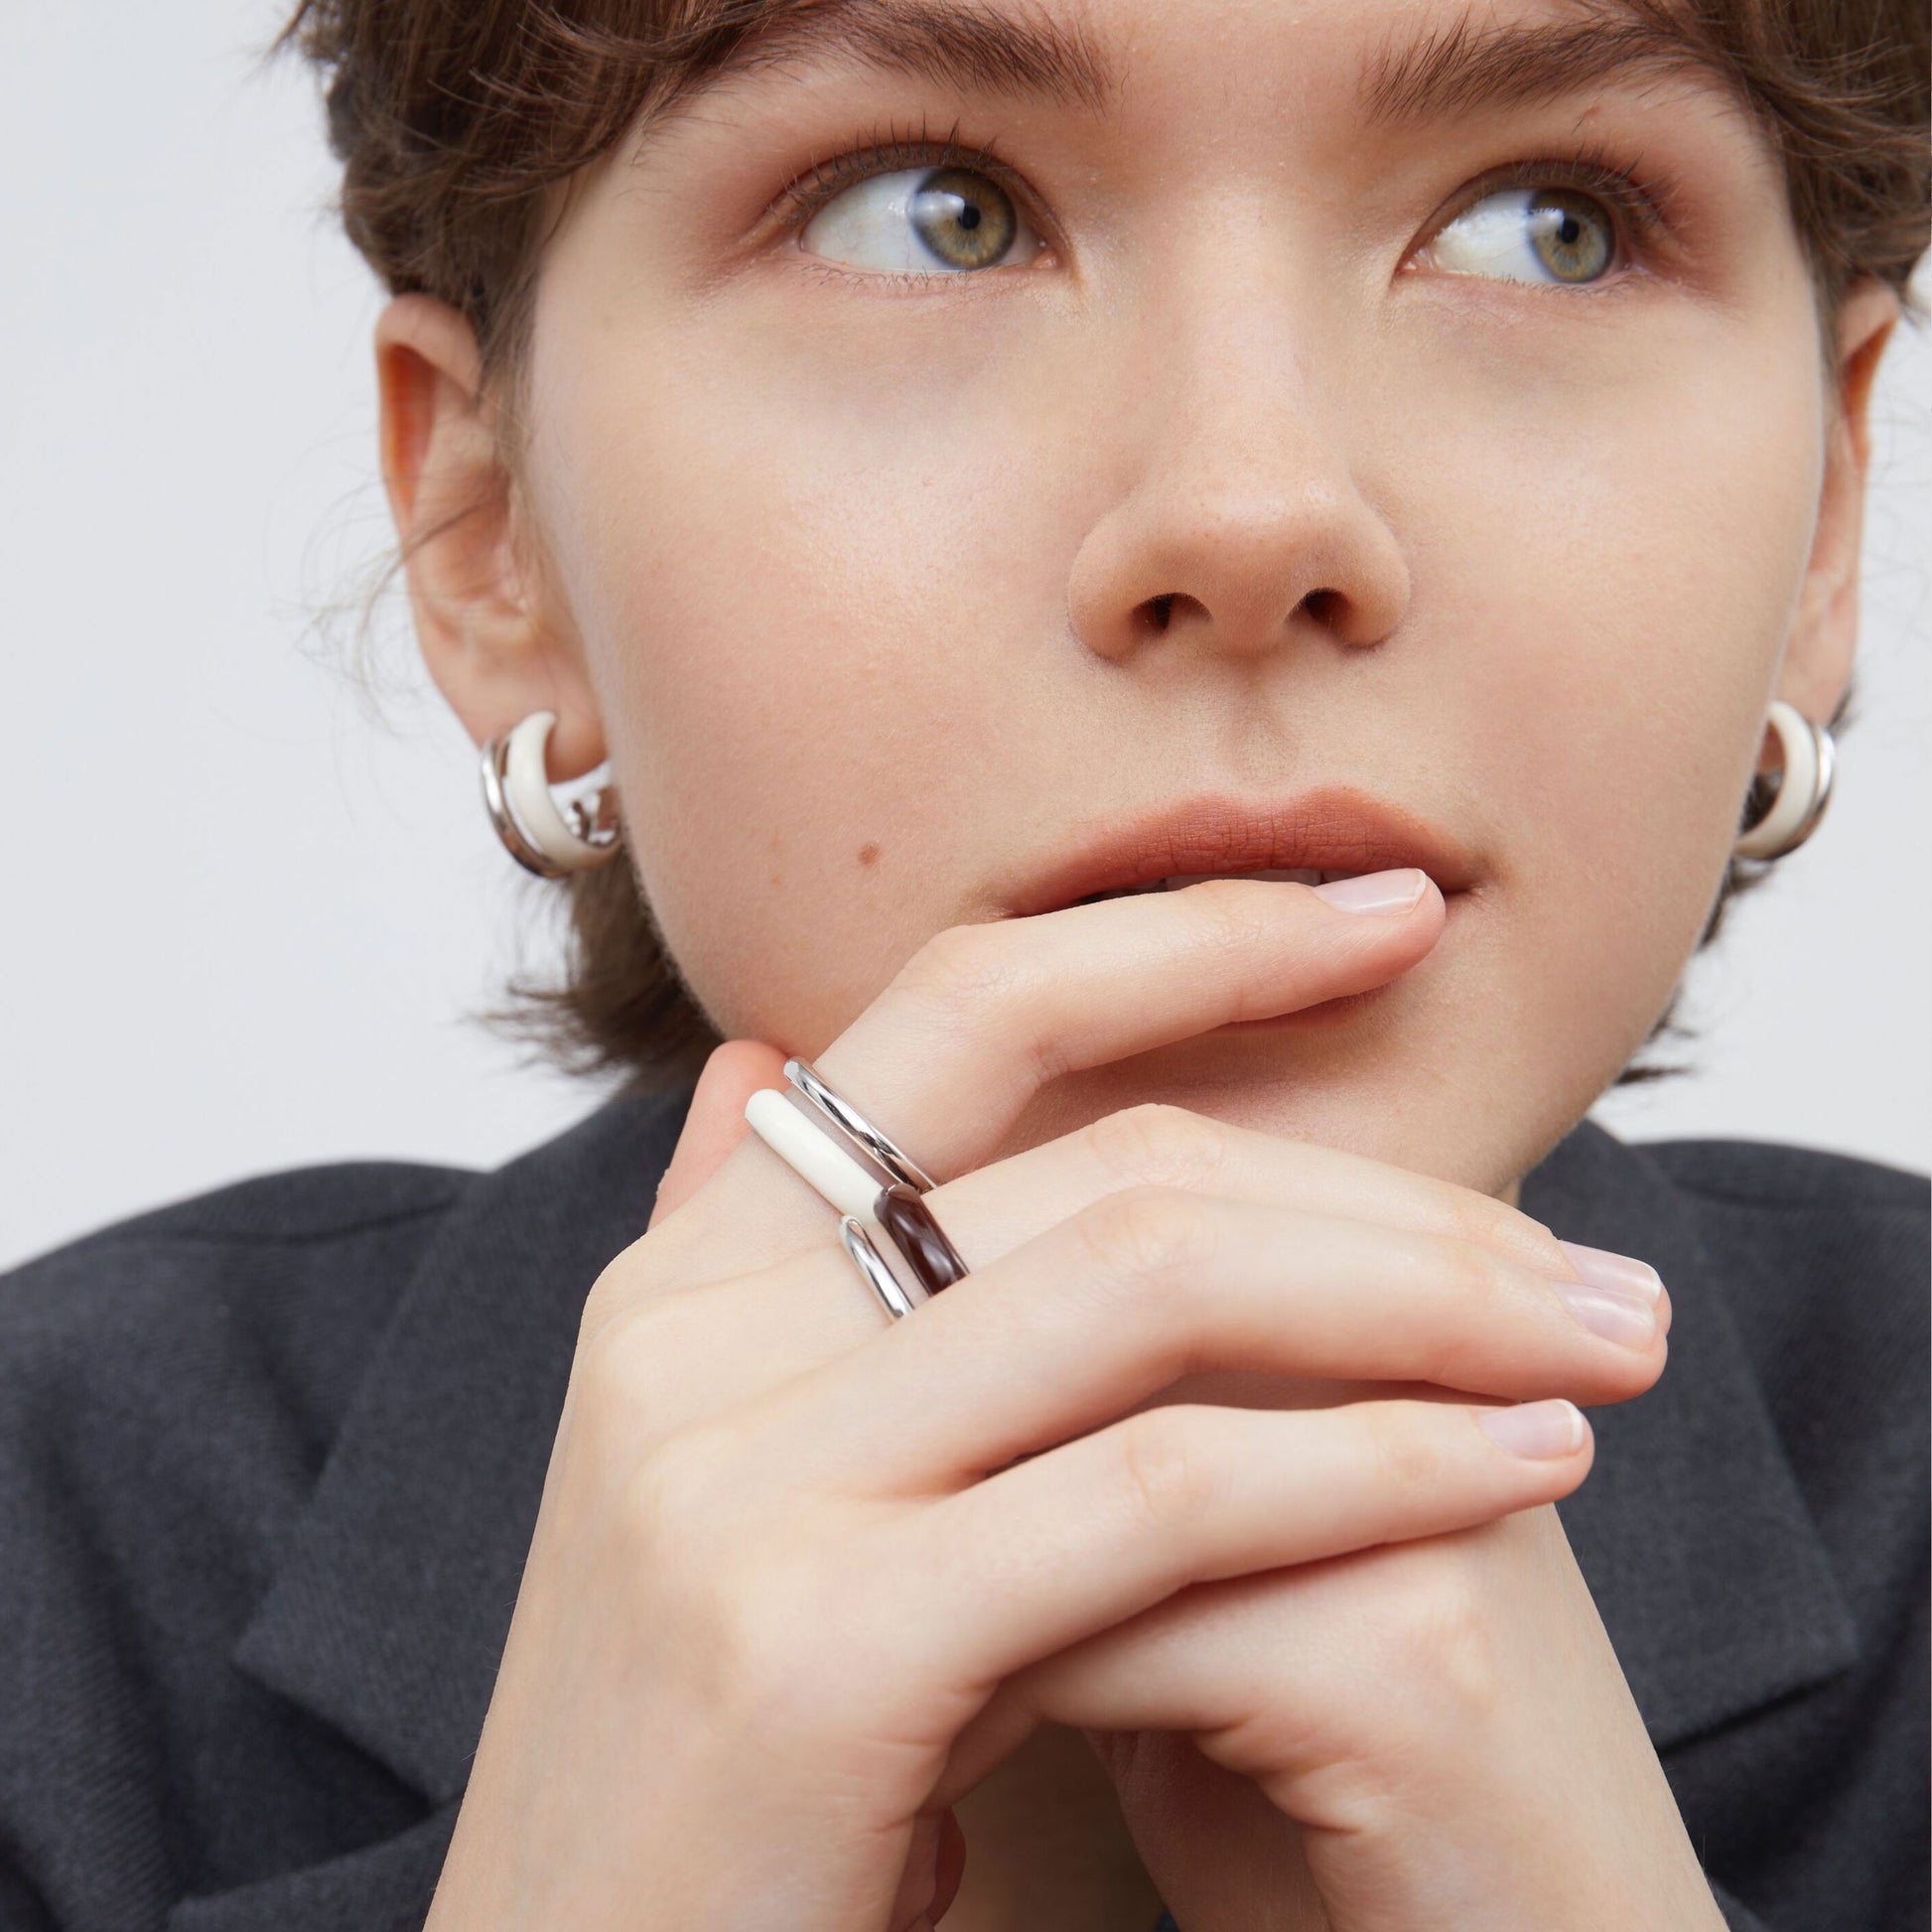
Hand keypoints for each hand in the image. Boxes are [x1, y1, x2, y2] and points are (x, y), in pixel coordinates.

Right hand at [422, 872, 1663, 1931]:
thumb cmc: (720, 1758)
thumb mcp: (717, 1476)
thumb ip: (750, 1263)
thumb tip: (767, 1061)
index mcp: (689, 1274)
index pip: (964, 1004)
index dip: (1188, 936)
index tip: (1387, 917)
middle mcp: (693, 1338)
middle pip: (1111, 1165)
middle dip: (1392, 1198)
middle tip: (1590, 1265)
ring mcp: (735, 1479)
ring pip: (1152, 1292)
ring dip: (1423, 1313)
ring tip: (1596, 1355)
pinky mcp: (815, 1642)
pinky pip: (1161, 1499)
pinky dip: (1370, 1472)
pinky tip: (1511, 1478)